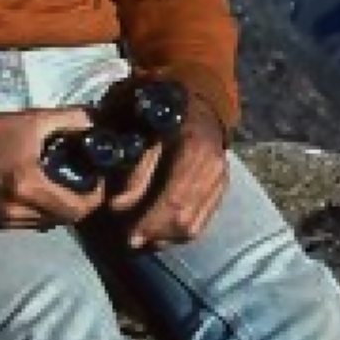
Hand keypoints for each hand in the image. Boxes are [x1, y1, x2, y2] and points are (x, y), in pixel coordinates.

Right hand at [0, 104, 106, 231]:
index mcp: (28, 187)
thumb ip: (71, 119)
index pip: (77, 209)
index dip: (94, 197)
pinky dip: (38, 212)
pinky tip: (37, 192)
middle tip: (83, 182)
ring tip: (61, 186)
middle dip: (78, 203)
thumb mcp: (34, 119)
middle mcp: (15, 211)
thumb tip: (98, 120)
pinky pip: (26, 224)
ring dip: (58, 209)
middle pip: (64, 220)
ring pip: (46, 224)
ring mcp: (1, 221)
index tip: (96, 180)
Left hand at [108, 95, 229, 250]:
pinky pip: (201, 222)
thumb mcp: (142, 130)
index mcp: (195, 151)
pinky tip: (160, 231)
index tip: (128, 237)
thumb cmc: (162, 108)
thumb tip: (118, 206)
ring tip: (142, 238)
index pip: (173, 202)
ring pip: (193, 227)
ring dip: (165, 238)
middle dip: (155, 236)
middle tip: (130, 241)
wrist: (197, 98)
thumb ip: (133, 170)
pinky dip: (177, 233)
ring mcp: (221, 180)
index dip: (149, 224)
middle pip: (185, 221)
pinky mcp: (221, 188)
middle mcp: (214, 169)